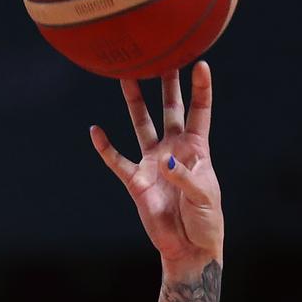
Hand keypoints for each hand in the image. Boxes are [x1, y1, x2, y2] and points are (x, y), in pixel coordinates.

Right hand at [90, 61, 222, 265]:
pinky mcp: (137, 181)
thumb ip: (186, 176)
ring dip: (134, 102)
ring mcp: (153, 162)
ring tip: (125, 76)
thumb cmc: (206, 221)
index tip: (200, 62)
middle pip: (169, 109)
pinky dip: (105, 147)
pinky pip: (117, 161)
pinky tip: (95, 130)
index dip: (201, 88)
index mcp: (197, 149)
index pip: (200, 112)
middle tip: (160, 53)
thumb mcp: (204, 196)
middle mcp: (174, 149)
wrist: (190, 248)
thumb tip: (165, 160)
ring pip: (141, 124)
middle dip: (165, 83)